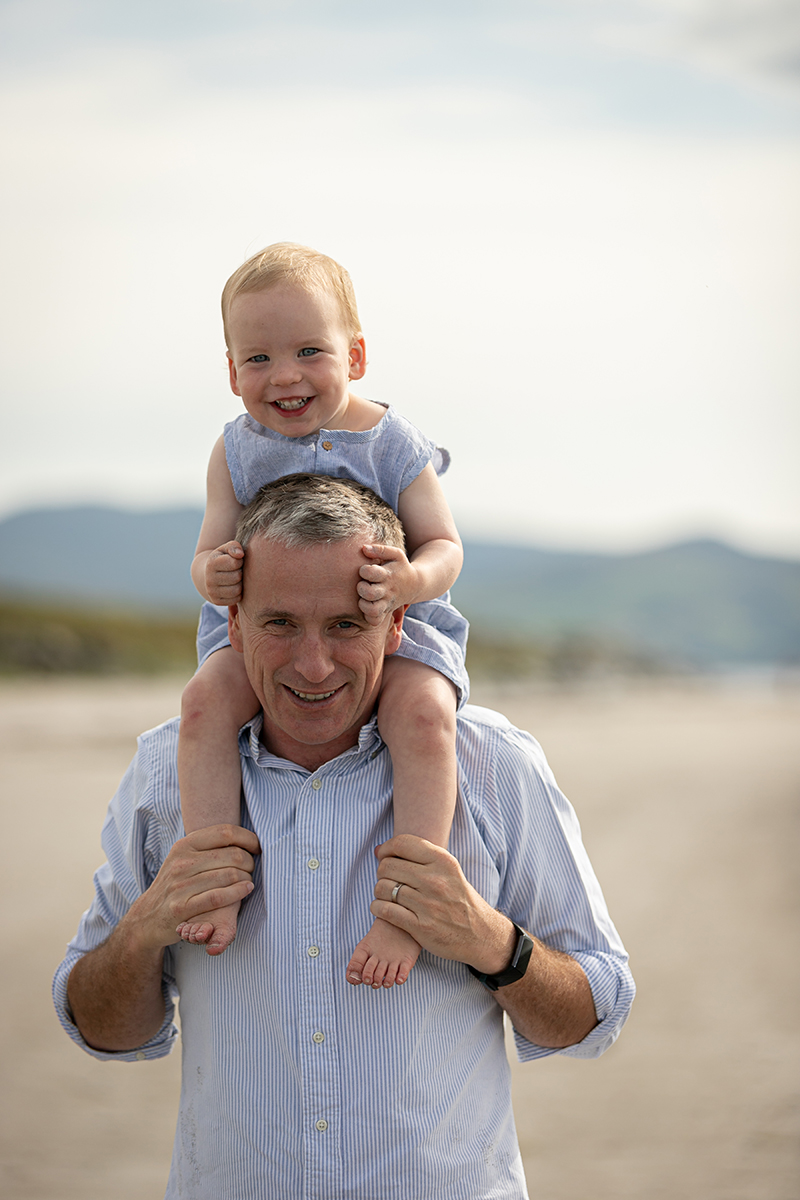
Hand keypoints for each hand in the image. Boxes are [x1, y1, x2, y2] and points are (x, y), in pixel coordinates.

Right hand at [131, 824, 259, 953]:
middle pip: (232, 854)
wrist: (148, 917)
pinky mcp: (182, 907)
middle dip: (249, 861)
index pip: (225, 832)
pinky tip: (246, 890)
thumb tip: (243, 837)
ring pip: (229, 875)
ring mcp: (180, 885)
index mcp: (184, 845)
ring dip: (246, 878)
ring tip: (249, 881)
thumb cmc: (175, 884)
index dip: (248, 838)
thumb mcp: (184, 858)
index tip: (257, 847)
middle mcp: (181, 862)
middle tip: (252, 868)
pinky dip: (238, 892)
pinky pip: (219, 896)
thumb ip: (208, 847)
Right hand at [205, 541, 244, 604]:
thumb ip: (233, 546)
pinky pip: (235, 599)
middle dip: (240, 573)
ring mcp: (212, 591)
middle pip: (236, 577)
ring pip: (237, 590)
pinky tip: (234, 587)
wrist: (208, 575)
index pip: (234, 563)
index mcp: (211, 563)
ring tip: (236, 579)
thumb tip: (240, 555)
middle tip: (237, 571)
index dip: (239, 561)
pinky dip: (238, 594)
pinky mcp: (217, 601)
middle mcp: (209, 579)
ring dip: (240, 584)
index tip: (236, 561)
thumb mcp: (226, 549)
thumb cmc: (222, 559)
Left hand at [357, 544, 419, 625]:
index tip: (366, 569)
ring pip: (372, 610)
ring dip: (364, 604)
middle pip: (369, 593)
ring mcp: (387, 603)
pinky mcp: (386, 611)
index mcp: (388, 575)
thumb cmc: (400, 567)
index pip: (370, 573)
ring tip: (364, 597)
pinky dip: (369, 617)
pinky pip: (375, 620)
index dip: (364, 570)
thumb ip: (380, 549)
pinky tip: (368, 606)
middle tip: (363, 584)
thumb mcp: (395, 554)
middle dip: (361, 588)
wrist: (416, 584)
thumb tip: (363, 548)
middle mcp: (387, 590)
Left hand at [369, 835, 515, 975]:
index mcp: (443, 861)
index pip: (401, 843)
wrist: (480, 934)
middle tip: (388, 879)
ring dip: (379, 891)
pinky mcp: (421, 927)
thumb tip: (378, 850)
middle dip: (382, 872)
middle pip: (388, 866)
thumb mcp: (449, 870)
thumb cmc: (459, 899)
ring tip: (387, 895)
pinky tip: (382, 908)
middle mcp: (435, 880)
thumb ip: (419, 858)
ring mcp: (428, 904)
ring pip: (384, 888)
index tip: (383, 857)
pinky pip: (385, 911)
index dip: (386, 849)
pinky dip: (377, 908)